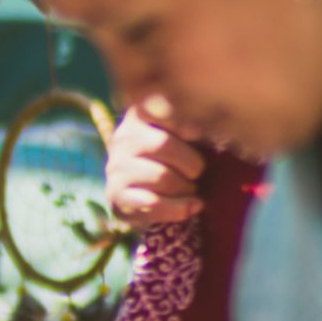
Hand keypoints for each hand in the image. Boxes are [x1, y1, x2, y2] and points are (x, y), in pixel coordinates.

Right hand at [106, 107, 206, 226]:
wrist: (156, 194)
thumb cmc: (183, 158)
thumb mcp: (192, 135)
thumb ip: (199, 125)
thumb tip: (206, 127)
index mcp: (144, 113)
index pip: (165, 111)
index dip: (188, 126)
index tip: (199, 137)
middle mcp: (124, 136)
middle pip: (163, 145)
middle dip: (192, 164)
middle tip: (199, 172)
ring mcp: (116, 167)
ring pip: (160, 177)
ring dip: (185, 188)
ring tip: (192, 190)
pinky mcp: (116, 195)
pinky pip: (151, 203)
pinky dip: (178, 208)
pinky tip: (192, 206)